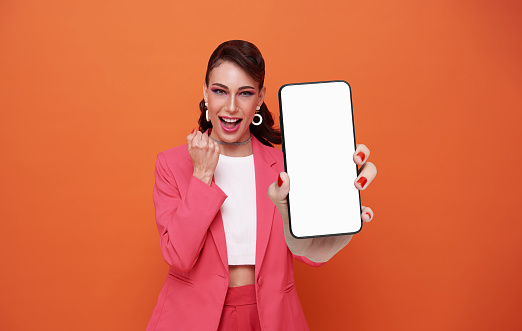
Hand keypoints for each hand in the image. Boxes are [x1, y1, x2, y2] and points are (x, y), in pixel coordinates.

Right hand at [186, 129, 219, 185]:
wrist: (203, 170)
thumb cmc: (196, 160)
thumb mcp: (189, 149)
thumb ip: (190, 138)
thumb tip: (194, 130)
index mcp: (196, 144)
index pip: (198, 133)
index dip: (198, 137)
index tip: (198, 141)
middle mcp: (204, 145)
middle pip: (205, 135)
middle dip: (203, 139)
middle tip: (202, 146)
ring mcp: (211, 147)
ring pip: (210, 138)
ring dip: (208, 142)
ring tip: (206, 149)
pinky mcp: (217, 150)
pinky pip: (215, 143)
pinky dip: (213, 145)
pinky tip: (210, 150)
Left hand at [268, 143, 376, 261]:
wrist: (304, 248)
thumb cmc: (294, 220)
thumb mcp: (281, 205)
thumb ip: (277, 192)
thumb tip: (283, 175)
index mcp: (321, 171)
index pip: (334, 148)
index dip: (341, 138)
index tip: (341, 136)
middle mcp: (338, 180)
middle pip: (357, 158)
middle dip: (361, 151)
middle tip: (354, 158)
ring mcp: (348, 197)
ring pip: (366, 177)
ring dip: (367, 176)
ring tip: (358, 185)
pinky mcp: (354, 216)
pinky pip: (366, 210)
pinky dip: (367, 211)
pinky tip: (362, 214)